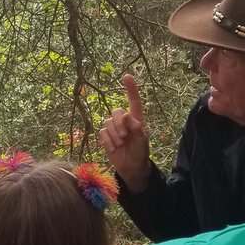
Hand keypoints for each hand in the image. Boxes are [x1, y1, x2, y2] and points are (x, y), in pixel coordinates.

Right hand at [98, 74, 151, 191]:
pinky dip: (108, 141)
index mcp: (136, 119)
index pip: (133, 101)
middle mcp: (124, 121)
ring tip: (121, 144)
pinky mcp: (105, 136)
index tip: (127, 76)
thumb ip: (136, 128)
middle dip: (118, 124)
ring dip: (114, 135)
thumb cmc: (140, 152)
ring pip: (107, 122)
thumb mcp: (142, 141)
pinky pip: (102, 132)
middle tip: (124, 136)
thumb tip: (127, 115)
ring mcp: (113, 128)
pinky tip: (114, 148)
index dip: (131, 88)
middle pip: (116, 111)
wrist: (131, 167)